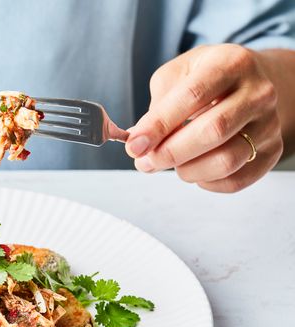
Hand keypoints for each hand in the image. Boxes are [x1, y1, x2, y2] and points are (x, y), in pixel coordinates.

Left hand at [126, 44, 283, 192]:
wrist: (249, 84)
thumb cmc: (206, 80)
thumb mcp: (176, 75)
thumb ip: (157, 106)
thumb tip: (140, 143)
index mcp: (230, 63)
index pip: (192, 96)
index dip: (159, 125)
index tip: (134, 145)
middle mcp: (257, 92)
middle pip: (213, 131)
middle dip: (170, 152)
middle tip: (146, 161)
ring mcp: (269, 123)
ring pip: (226, 160)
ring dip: (187, 170)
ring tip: (171, 163)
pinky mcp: (272, 151)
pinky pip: (236, 180)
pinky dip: (206, 182)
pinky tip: (194, 169)